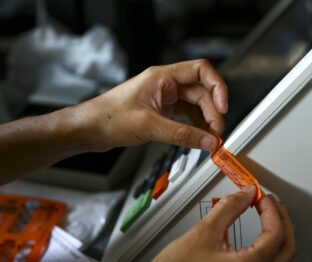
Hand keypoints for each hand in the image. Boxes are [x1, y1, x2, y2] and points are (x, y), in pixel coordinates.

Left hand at [77, 59, 227, 151]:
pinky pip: (185, 117)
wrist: (88, 129)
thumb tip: (208, 141)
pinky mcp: (160, 112)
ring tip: (209, 140)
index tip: (223, 107)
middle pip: (201, 93)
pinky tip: (197, 139)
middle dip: (212, 113)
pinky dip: (193, 128)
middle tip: (216, 134)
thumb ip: (182, 134)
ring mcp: (163, 98)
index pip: (201, 70)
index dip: (217, 87)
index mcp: (162, 77)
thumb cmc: (108, 118)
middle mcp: (165, 85)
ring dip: (204, 123)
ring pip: (194, 106)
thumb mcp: (149, 126)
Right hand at [105, 185, 295, 261]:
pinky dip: (268, 250)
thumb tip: (247, 194)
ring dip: (278, 236)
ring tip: (268, 215)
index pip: (275, 234)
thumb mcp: (204, 231)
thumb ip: (230, 208)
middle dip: (283, 222)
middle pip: (287, 250)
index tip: (262, 196)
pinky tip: (258, 237)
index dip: (271, 210)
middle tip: (272, 203)